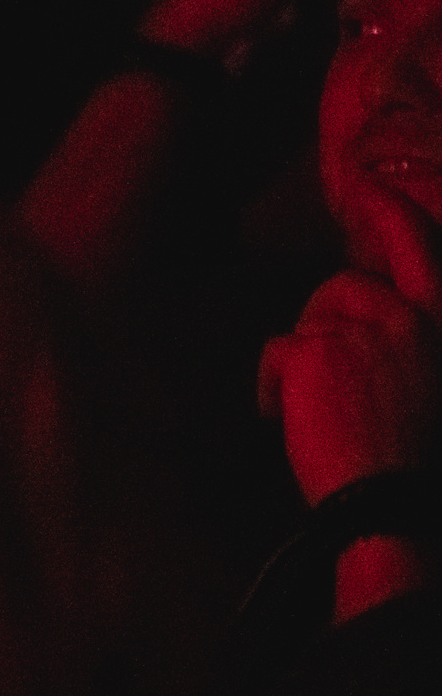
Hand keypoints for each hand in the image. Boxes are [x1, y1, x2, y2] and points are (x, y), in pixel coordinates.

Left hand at [260, 189, 440, 503]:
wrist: (387, 508)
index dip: (391, 213)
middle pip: (343, 288)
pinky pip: (279, 352)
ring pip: (308, 321)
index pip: (420, 252)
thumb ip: (402, 342)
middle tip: (326, 382)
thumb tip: (359, 312)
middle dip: (323, 325)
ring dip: (303, 363)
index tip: (367, 187)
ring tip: (322, 414)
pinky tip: (291, 421)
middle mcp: (413, 320)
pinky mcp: (318, 348)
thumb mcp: (421, 385)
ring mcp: (365, 331)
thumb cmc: (407, 461)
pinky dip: (275, 387)